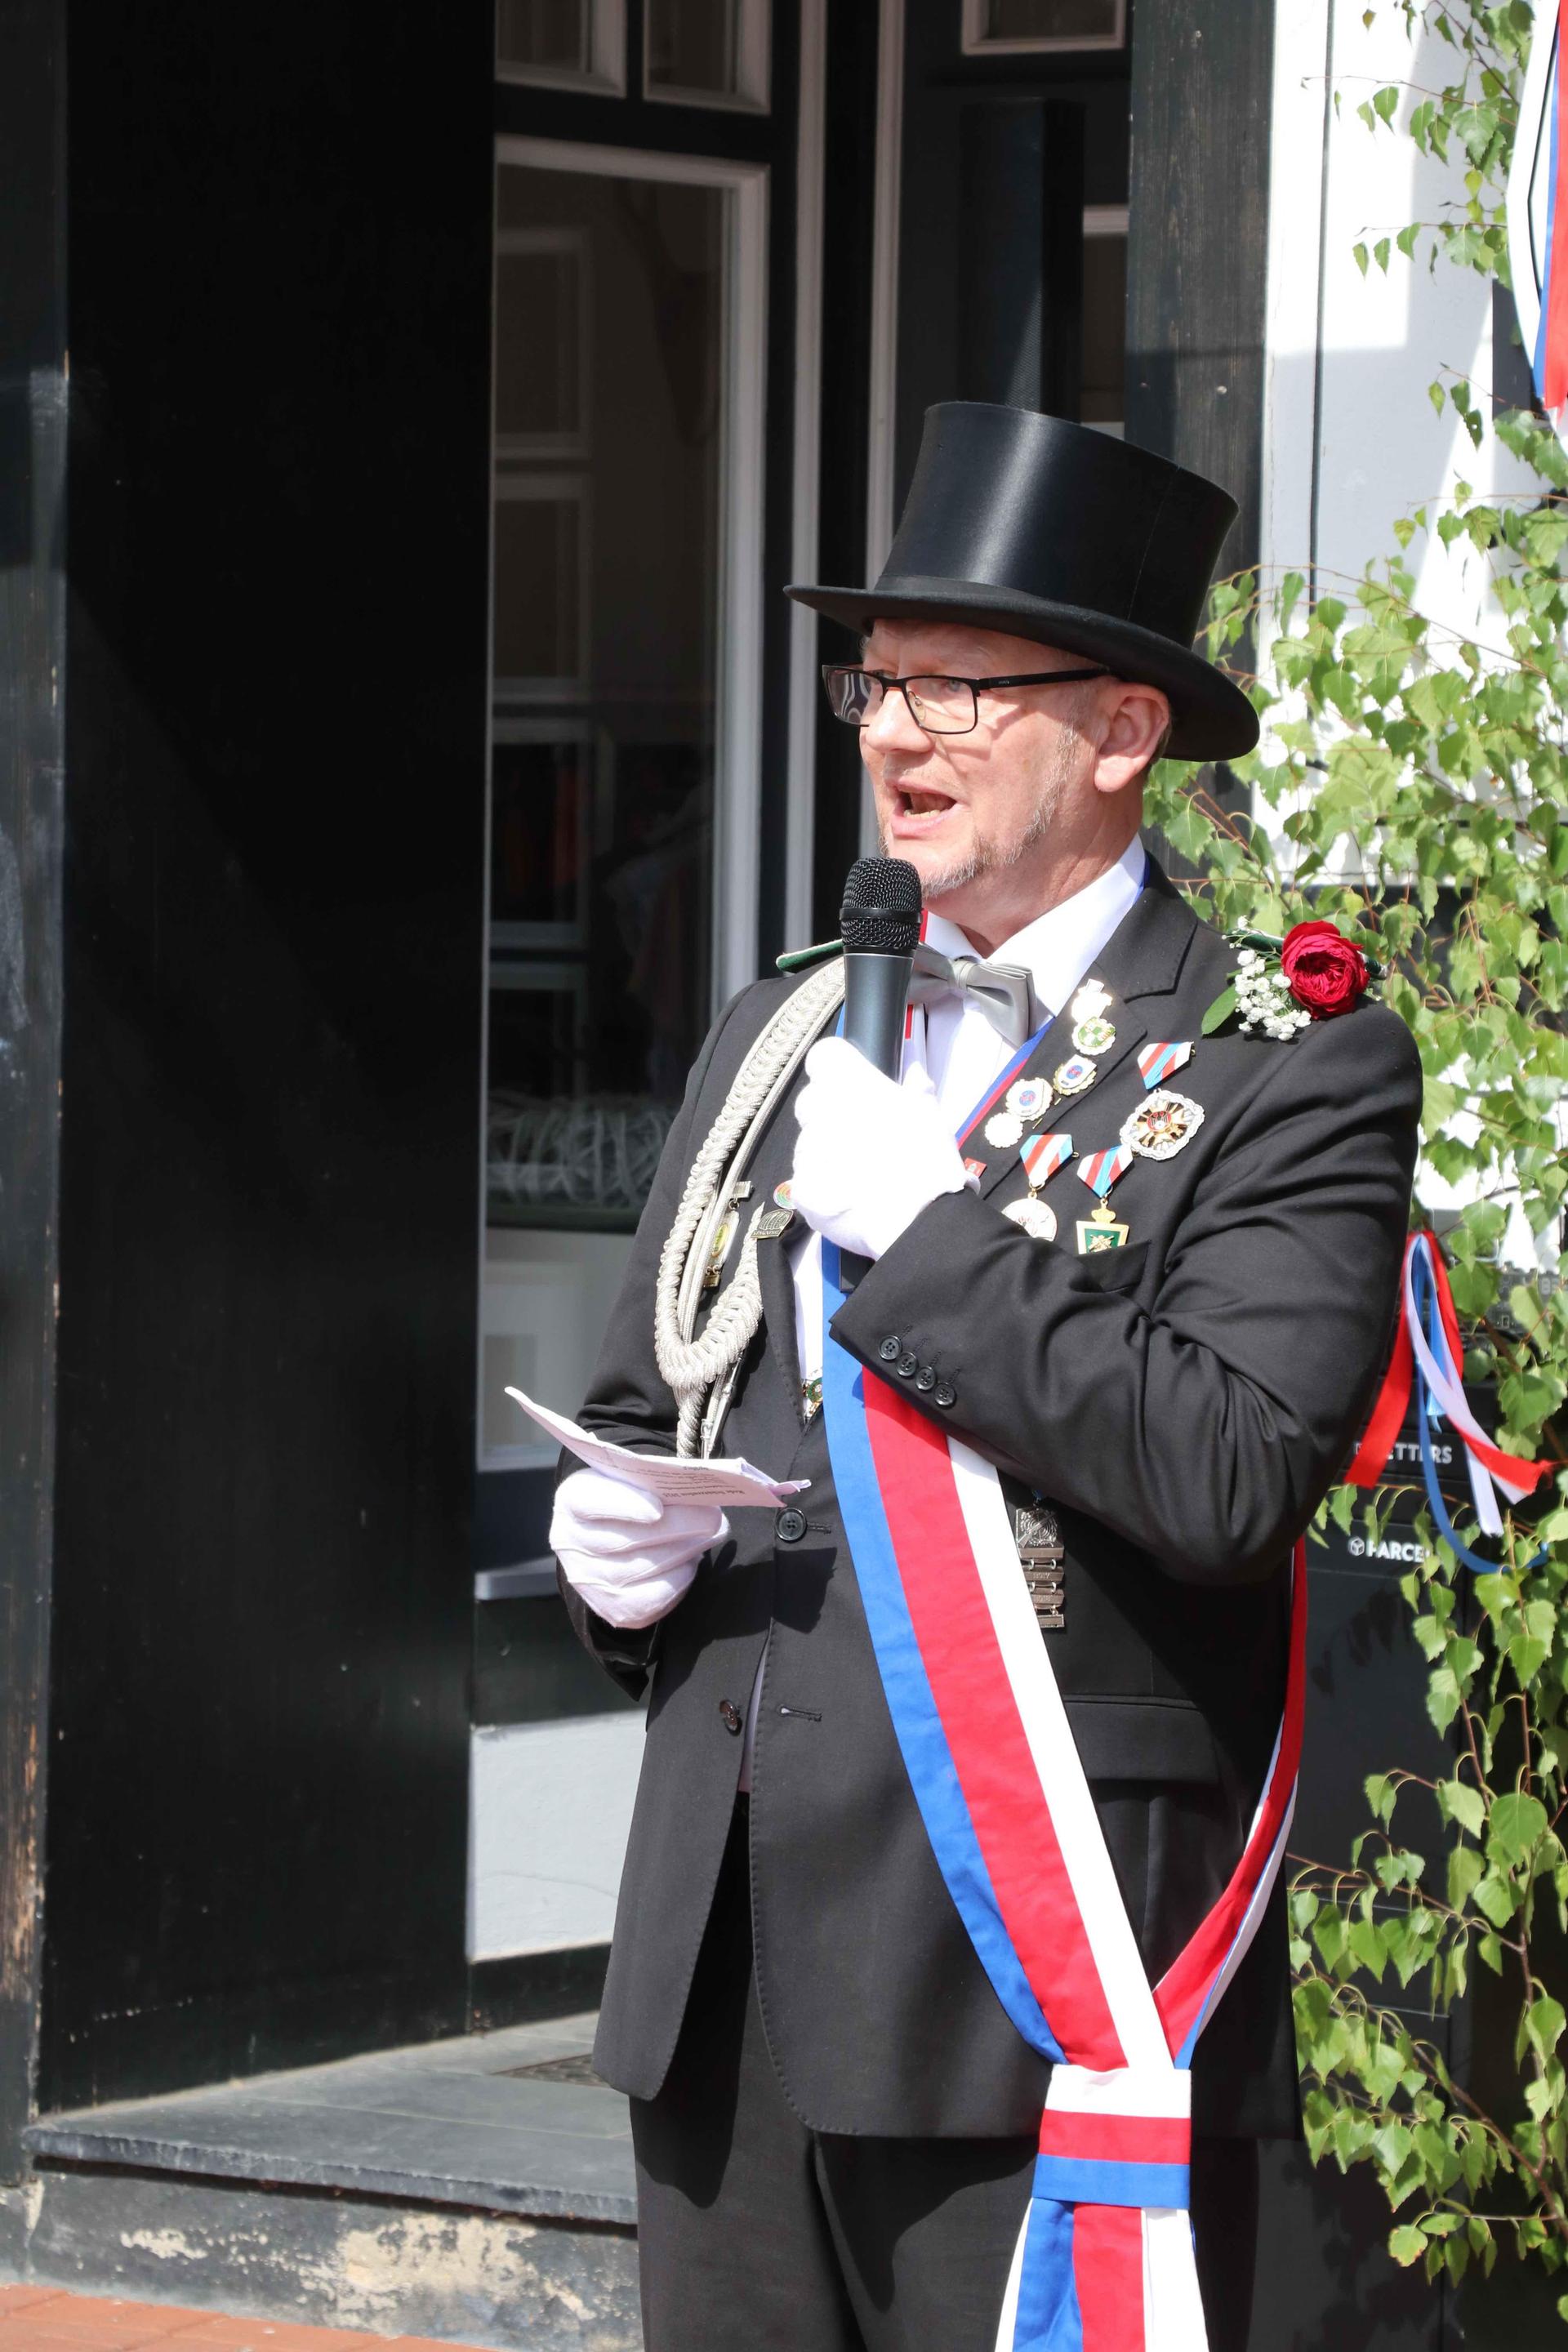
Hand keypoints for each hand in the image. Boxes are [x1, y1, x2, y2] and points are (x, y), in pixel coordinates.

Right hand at [550, 1465, 728, 1629]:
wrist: (614, 1536)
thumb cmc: (630, 1498)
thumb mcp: (633, 1480)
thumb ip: (655, 1482)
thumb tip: (698, 1495)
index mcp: (572, 1499)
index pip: (589, 1502)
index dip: (623, 1506)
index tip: (658, 1508)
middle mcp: (570, 1542)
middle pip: (624, 1541)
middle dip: (675, 1528)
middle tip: (712, 1517)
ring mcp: (588, 1580)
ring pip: (640, 1570)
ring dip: (683, 1551)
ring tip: (712, 1534)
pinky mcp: (612, 1609)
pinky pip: (651, 1600)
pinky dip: (678, 1580)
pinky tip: (690, 1562)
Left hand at [789, 1036, 971, 1260]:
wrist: (916, 1220)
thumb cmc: (928, 1161)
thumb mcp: (932, 1117)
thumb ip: (917, 1091)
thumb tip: (915, 1073)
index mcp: (851, 1084)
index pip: (824, 1057)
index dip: (836, 1070)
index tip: (850, 1086)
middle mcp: (820, 1110)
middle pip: (812, 1102)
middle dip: (830, 1114)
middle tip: (862, 1137)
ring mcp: (806, 1151)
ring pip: (809, 1144)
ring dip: (828, 1154)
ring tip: (862, 1176)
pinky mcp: (801, 1187)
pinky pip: (807, 1181)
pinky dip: (824, 1188)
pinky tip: (850, 1199)